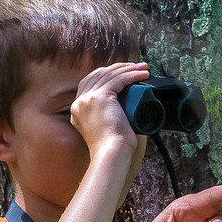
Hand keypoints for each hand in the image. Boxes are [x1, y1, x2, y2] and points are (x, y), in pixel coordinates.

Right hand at [69, 60, 148, 176]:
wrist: (111, 154)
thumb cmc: (113, 147)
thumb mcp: (105, 128)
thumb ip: (108, 116)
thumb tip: (128, 106)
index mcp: (77, 109)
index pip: (90, 82)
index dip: (107, 73)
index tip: (124, 71)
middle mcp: (79, 102)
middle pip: (99, 74)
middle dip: (119, 67)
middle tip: (137, 66)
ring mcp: (87, 99)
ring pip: (109, 75)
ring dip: (129, 69)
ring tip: (144, 68)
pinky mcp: (98, 98)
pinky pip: (117, 79)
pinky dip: (132, 74)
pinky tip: (142, 74)